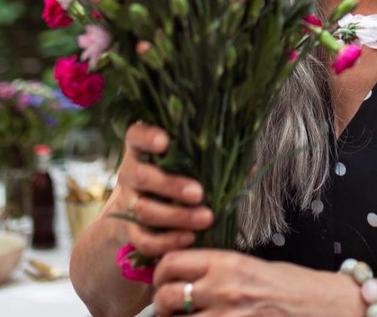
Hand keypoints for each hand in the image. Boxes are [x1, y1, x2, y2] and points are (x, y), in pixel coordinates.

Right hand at [118, 123, 214, 257]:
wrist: (146, 212)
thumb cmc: (178, 179)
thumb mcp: (190, 165)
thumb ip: (213, 162)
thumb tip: (250, 168)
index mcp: (143, 150)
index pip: (136, 135)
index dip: (147, 137)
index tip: (165, 141)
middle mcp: (130, 173)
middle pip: (141, 176)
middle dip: (170, 185)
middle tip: (199, 193)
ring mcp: (127, 202)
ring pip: (144, 210)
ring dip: (176, 216)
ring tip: (205, 219)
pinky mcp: (129, 230)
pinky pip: (142, 239)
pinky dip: (166, 241)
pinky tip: (189, 239)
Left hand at [151, 250, 361, 316]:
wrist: (321, 306)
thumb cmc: (290, 285)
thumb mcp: (251, 265)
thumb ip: (217, 269)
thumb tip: (184, 275)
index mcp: (227, 262)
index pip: (172, 263)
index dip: (160, 273)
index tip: (163, 280)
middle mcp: (223, 288)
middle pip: (168, 296)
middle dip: (162, 304)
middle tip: (168, 307)